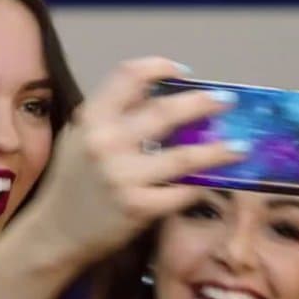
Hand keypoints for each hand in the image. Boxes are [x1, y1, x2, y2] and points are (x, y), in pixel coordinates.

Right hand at [29, 57, 243, 262]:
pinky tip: (211, 181)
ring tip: (241, 147)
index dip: (160, 66)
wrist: (57, 231)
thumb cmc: (75, 181)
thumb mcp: (83, 136)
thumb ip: (116, 116)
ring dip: (219, 150)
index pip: (130, 74)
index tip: (185, 72)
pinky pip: (182, 191)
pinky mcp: (138, 207)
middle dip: (204, 103)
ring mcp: (123, 176)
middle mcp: (105, 142)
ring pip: (185, 156)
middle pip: (165, 111)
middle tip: (228, 101)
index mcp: (92, 117)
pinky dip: (199, 185)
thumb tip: (168, 97)